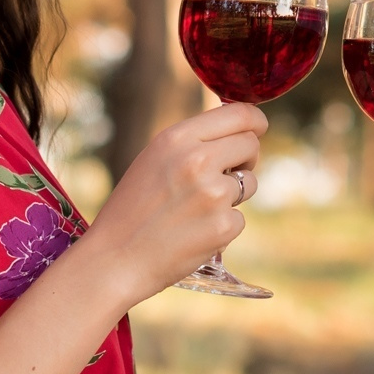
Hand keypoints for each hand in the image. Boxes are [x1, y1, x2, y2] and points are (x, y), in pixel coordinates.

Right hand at [81, 103, 264, 299]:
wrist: (114, 259)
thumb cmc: (132, 210)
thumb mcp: (154, 160)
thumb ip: (192, 143)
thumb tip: (238, 131)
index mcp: (177, 138)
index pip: (238, 114)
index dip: (255, 121)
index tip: (259, 128)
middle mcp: (198, 160)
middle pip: (250, 144)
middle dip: (245, 158)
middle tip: (227, 173)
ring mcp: (213, 194)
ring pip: (249, 183)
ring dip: (234, 194)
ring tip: (197, 209)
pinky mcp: (223, 226)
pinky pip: (239, 218)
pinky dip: (223, 226)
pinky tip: (194, 233)